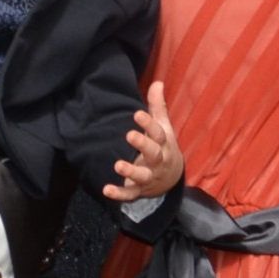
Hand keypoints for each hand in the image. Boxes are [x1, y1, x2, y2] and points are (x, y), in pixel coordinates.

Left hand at [104, 86, 182, 204]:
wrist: (171, 178)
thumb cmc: (163, 147)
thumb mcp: (163, 127)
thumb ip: (157, 107)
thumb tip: (157, 82)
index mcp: (163, 144)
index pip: (158, 133)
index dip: (149, 123)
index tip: (137, 114)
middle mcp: (158, 161)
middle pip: (153, 154)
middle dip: (142, 145)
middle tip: (129, 135)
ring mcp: (148, 177)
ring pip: (142, 176)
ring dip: (130, 172)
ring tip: (118, 165)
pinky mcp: (139, 191)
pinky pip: (129, 195)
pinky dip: (119, 194)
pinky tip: (106, 190)